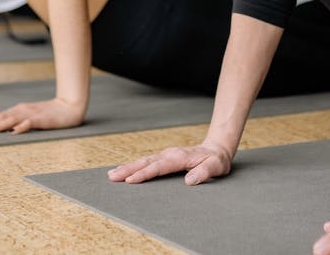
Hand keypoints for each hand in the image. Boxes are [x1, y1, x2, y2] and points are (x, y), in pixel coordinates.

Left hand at [0, 98, 85, 134]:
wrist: (71, 106)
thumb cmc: (51, 113)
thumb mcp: (32, 116)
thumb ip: (19, 120)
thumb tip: (5, 128)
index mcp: (20, 110)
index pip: (0, 116)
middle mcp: (23, 110)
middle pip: (2, 117)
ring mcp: (32, 114)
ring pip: (12, 120)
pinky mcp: (42, 119)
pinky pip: (29, 123)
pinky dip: (20, 127)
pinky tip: (12, 132)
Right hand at [107, 142, 232, 185]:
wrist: (217, 149)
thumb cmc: (216, 160)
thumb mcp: (216, 166)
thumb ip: (204, 172)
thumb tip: (189, 181)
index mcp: (179, 157)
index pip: (158, 167)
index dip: (144, 174)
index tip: (131, 180)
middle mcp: (169, 154)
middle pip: (145, 162)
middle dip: (128, 169)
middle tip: (112, 177)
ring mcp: (165, 155)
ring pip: (143, 161)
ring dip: (127, 167)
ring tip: (112, 174)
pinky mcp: (164, 158)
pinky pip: (146, 162)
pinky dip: (134, 166)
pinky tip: (125, 171)